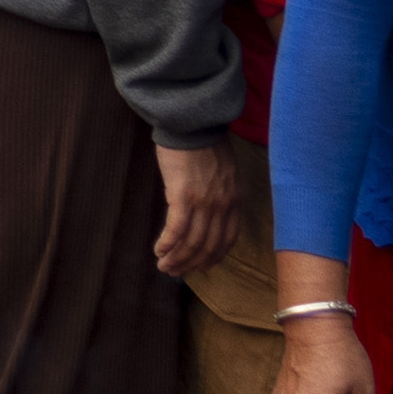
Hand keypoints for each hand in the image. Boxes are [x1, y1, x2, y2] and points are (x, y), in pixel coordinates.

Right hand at [150, 132, 249, 277]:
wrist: (193, 121)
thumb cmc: (204, 141)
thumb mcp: (224, 171)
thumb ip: (220, 193)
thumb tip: (207, 209)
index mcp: (234, 200)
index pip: (227, 240)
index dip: (212, 258)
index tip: (199, 266)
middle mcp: (222, 206)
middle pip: (208, 246)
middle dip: (191, 263)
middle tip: (175, 271)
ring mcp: (204, 203)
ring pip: (192, 243)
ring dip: (177, 258)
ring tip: (164, 266)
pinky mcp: (183, 196)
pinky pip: (176, 230)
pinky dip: (167, 244)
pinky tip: (158, 250)